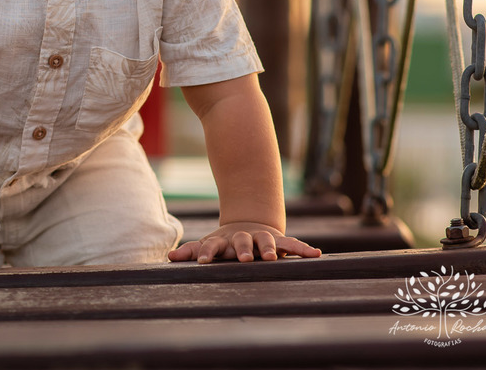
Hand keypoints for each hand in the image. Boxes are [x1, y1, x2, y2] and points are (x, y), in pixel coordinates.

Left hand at [167, 221, 321, 263]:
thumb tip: (169, 257)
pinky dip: (303, 249)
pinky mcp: (279, 241)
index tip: (204, 262)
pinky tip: (316, 255)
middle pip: (242, 242)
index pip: (213, 246)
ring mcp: (262, 238)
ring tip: (274, 258)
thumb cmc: (226, 242)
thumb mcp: (209, 245)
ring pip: (266, 241)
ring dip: (270, 248)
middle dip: (243, 249)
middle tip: (244, 259)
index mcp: (224, 241)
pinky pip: (293, 245)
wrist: (250, 223)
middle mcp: (244, 238)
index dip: (209, 253)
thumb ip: (192, 251)